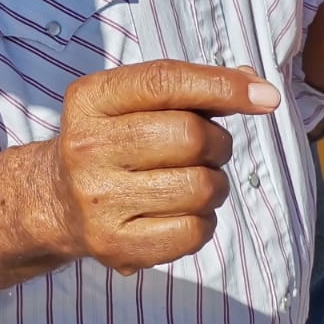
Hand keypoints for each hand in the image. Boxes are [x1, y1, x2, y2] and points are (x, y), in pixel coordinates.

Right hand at [49, 60, 279, 274]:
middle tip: (208, 150)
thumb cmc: (112, 140)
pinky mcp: (115, 243)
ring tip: (193, 180)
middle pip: (192, 136)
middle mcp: (87, 145)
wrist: (56, 199)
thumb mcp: (131, 102)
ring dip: (215, 183)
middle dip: (218, 143)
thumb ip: (190, 89)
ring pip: (202, 187)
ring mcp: (99, 198)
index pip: (164, 80)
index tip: (266, 97)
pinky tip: (181, 210)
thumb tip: (258, 89)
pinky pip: (194, 231)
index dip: (222, 85)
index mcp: (90, 98)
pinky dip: (204, 219)